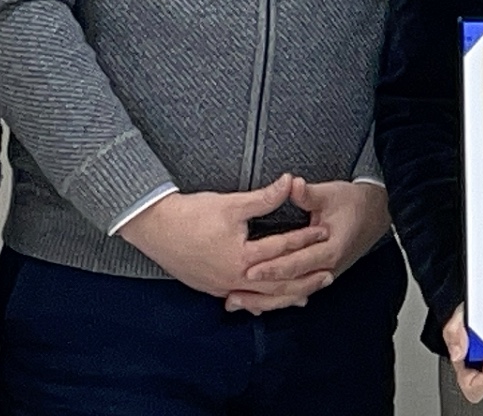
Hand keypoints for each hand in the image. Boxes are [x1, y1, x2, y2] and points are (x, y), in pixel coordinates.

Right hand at [121, 178, 326, 304]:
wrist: (153, 227)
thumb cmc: (191, 213)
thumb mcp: (231, 203)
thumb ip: (264, 198)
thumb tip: (290, 181)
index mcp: (241, 257)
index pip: (281, 249)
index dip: (305, 239)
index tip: (324, 231)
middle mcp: (233, 278)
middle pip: (277, 284)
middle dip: (304, 279)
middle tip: (329, 274)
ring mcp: (221, 287)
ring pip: (261, 298)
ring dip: (285, 296)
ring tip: (307, 295)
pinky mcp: (211, 288)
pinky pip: (243, 299)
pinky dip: (260, 301)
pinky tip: (269, 301)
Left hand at [228, 180, 390, 314]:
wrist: (375, 215)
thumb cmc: (352, 204)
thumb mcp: (331, 194)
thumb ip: (308, 194)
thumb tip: (292, 185)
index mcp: (331, 249)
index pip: (297, 263)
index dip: (272, 268)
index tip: (250, 270)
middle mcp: (328, 268)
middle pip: (291, 287)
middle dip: (261, 292)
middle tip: (233, 294)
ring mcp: (324, 275)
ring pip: (291, 295)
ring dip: (264, 301)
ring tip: (237, 302)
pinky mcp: (319, 277)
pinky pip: (296, 293)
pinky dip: (275, 300)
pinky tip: (255, 305)